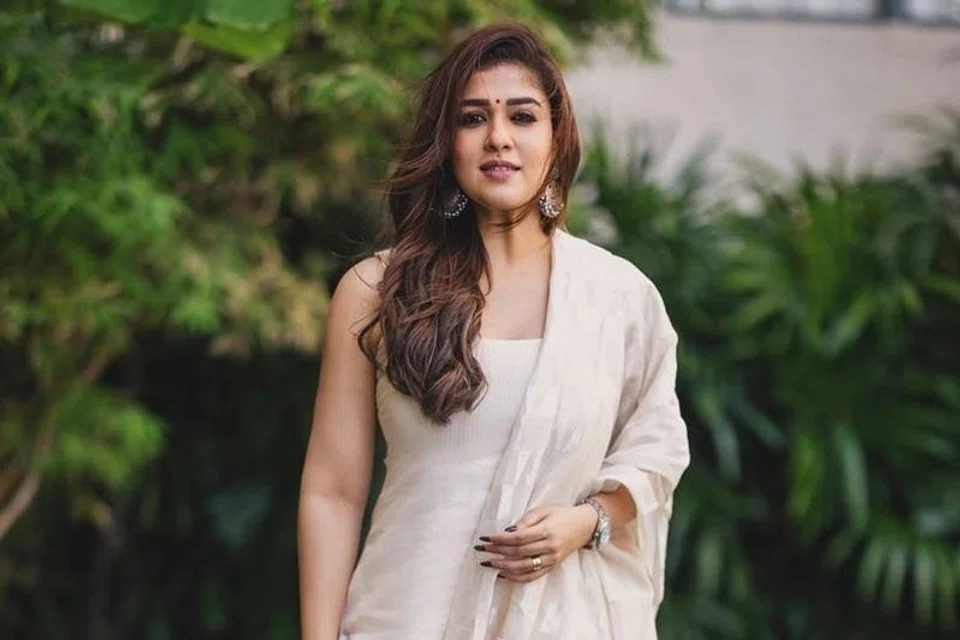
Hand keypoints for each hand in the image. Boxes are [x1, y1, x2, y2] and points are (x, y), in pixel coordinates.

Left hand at [474, 504, 597, 582]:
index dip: (500, 539)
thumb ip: (525, 521)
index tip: (485, 537)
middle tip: (481, 549)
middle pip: (518, 553)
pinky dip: (516, 577)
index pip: (518, 538)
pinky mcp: (552, 567)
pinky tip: (502, 574)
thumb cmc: (562, 515)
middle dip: (497, 551)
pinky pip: (532, 576)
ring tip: (488, 563)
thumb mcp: (543, 511)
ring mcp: (551, 559)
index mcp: (546, 531)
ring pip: (524, 567)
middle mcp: (549, 547)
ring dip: (503, 566)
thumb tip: (507, 532)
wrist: (585, 525)